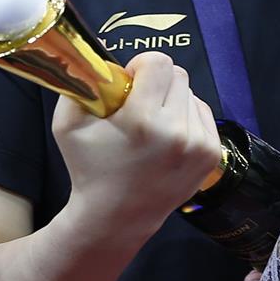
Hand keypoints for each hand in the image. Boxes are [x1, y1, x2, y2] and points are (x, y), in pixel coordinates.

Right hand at [52, 51, 221, 236]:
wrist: (116, 218)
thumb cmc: (89, 168)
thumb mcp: (68, 124)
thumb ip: (84, 83)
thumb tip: (105, 61)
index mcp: (143, 121)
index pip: (159, 62)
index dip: (142, 66)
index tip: (131, 82)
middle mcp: (177, 132)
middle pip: (177, 74)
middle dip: (157, 82)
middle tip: (140, 104)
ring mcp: (198, 145)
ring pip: (190, 93)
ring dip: (172, 100)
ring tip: (153, 127)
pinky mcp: (212, 154)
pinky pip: (201, 112)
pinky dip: (185, 117)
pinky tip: (167, 138)